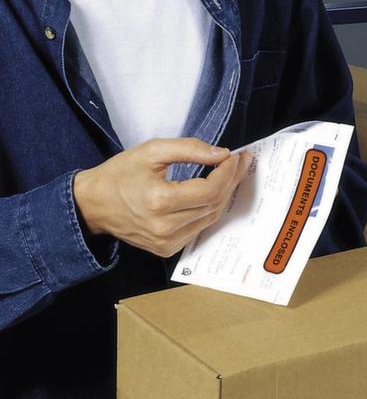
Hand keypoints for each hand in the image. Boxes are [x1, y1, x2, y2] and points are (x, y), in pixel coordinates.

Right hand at [73, 138, 250, 257]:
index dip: (228, 173)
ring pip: (211, 218)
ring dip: (225, 195)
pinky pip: (199, 228)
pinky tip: (215, 193)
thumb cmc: (119, 175)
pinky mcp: (167, 249)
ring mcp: (167, 243)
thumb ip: (188, 149)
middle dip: (231, 181)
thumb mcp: (151, 152)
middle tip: (240, 163)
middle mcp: (165, 227)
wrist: (93, 205)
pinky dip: (210, 209)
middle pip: (214, 204)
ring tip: (231, 175)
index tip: (235, 156)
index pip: (209, 190)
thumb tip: (221, 154)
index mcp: (159, 201)